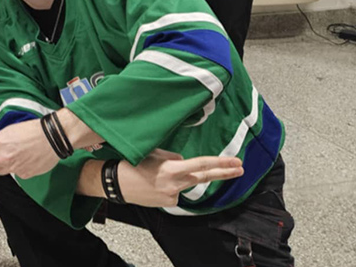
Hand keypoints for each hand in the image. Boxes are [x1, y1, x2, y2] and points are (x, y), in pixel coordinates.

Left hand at [0, 118, 59, 184]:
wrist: (53, 138)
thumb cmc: (33, 130)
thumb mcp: (10, 131)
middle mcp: (2, 157)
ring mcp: (13, 168)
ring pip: (1, 169)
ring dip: (4, 164)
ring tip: (17, 153)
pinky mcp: (23, 175)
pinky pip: (17, 172)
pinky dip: (20, 167)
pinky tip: (28, 158)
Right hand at [118, 149, 243, 207]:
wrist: (115, 183)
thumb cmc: (130, 164)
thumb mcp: (152, 153)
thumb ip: (172, 157)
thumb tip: (184, 162)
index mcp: (172, 168)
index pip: (202, 165)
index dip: (220, 163)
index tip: (236, 162)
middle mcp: (175, 184)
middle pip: (204, 177)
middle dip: (223, 173)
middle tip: (240, 168)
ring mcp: (172, 195)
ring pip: (185, 182)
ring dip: (179, 176)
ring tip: (154, 172)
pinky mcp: (168, 202)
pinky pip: (176, 190)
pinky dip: (169, 185)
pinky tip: (153, 182)